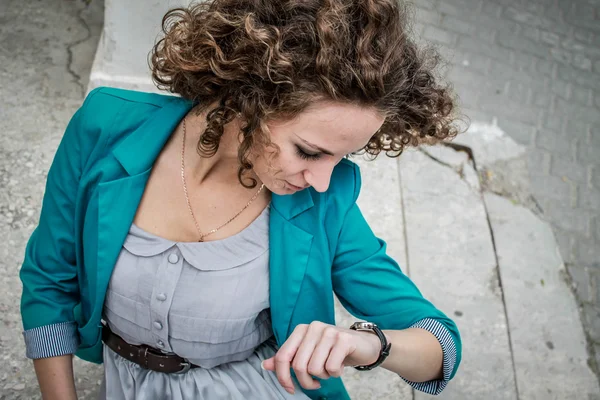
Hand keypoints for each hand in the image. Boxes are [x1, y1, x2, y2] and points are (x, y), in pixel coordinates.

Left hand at [261, 321, 382, 393]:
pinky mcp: (344, 339)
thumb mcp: (308, 354)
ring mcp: (329, 331)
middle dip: (306, 382)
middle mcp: (313, 327)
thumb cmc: (333, 351)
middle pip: (299, 366)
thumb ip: (287, 359)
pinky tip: (340, 366)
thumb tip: (265, 365)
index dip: (283, 377)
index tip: (290, 389)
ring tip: (330, 369)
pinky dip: (335, 373)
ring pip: (315, 368)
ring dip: (323, 376)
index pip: (283, 357)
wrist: (364, 345)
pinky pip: (332, 367)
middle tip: (316, 382)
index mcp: (301, 330)